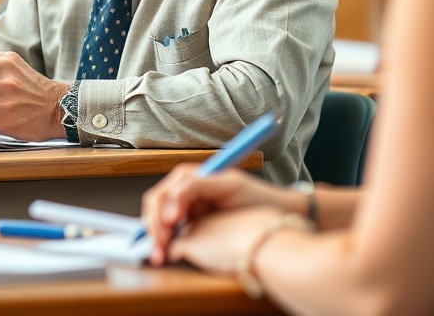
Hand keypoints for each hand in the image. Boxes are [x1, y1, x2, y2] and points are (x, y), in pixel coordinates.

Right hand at [142, 167, 295, 265]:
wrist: (280, 215)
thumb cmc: (258, 196)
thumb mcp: (229, 184)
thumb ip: (197, 185)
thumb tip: (172, 199)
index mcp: (193, 177)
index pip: (166, 190)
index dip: (163, 206)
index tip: (171, 222)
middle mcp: (187, 192)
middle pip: (157, 205)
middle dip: (153, 225)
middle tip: (158, 246)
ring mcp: (189, 210)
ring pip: (159, 221)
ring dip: (155, 237)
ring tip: (158, 255)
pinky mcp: (194, 227)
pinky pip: (171, 234)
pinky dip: (163, 244)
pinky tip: (164, 254)